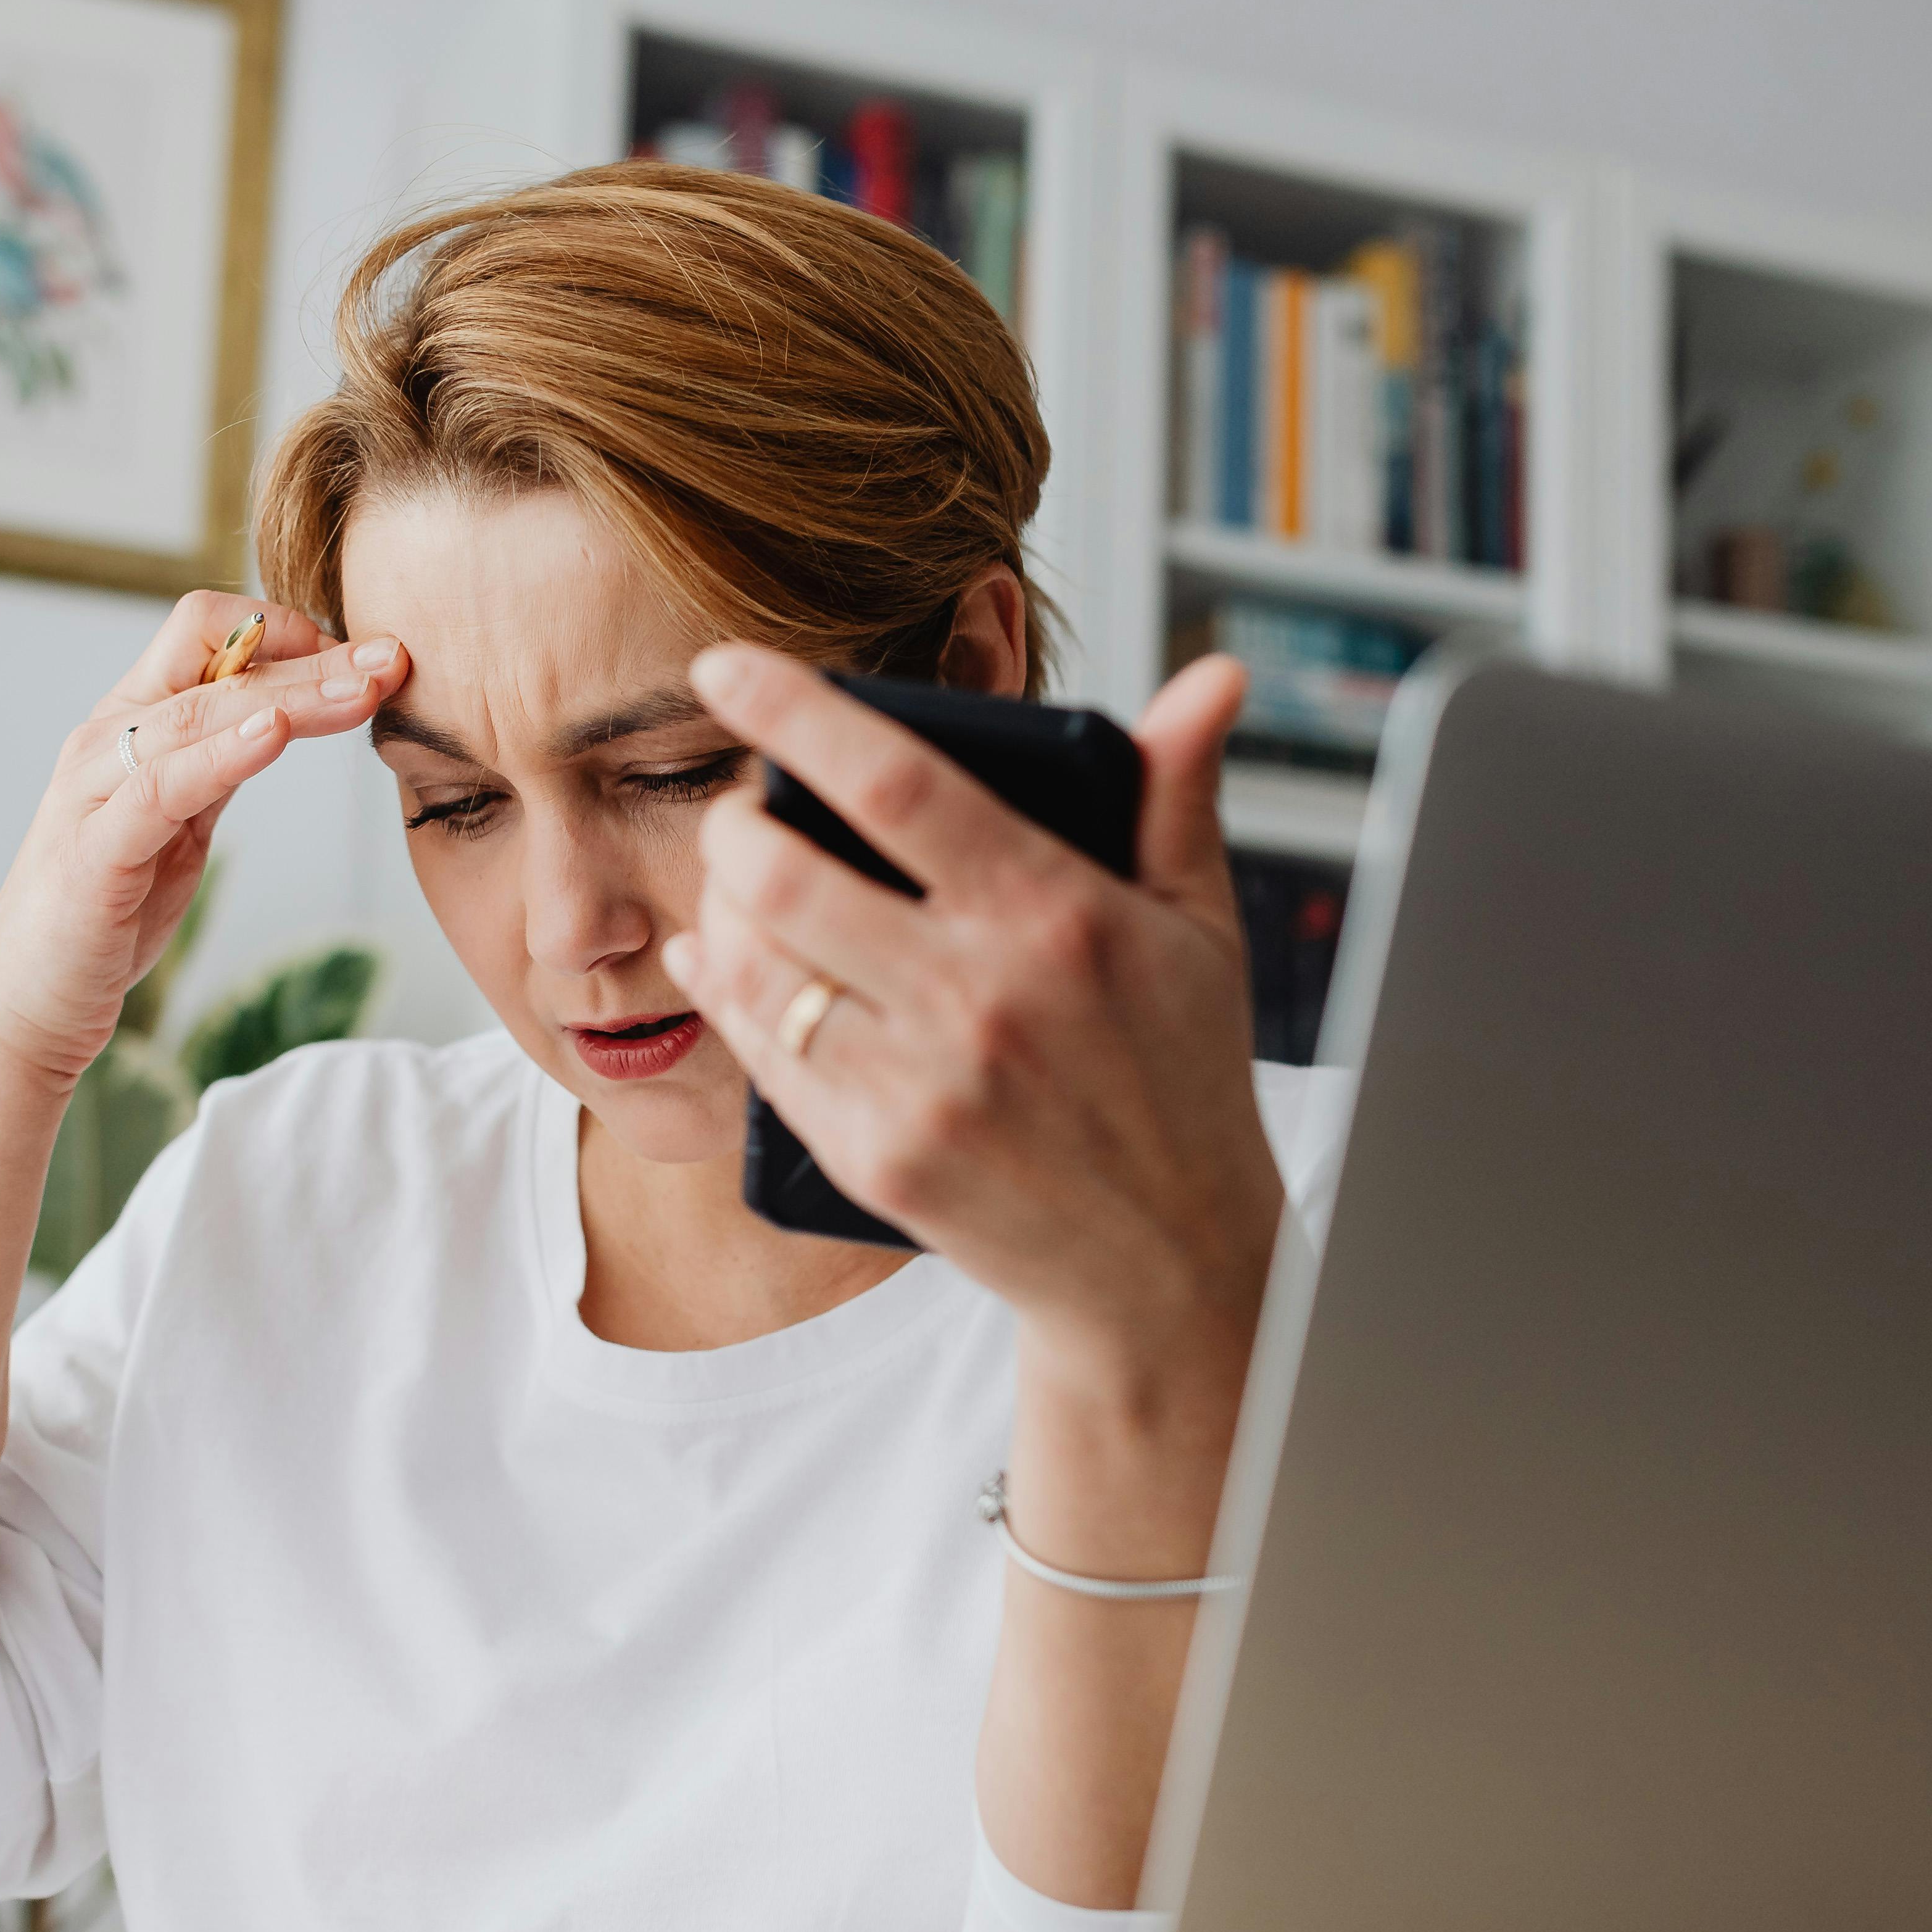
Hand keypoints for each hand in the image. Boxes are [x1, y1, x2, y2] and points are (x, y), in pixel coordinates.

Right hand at [0, 595, 406, 1090]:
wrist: (29, 1004)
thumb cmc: (107, 913)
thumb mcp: (179, 824)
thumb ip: (218, 766)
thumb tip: (287, 716)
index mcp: (129, 724)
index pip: (204, 632)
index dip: (286, 632)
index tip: (358, 660)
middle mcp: (105, 741)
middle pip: (217, 664)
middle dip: (315, 657)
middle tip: (393, 656)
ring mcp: (93, 790)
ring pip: (199, 715)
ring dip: (293, 696)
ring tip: (363, 689)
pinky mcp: (94, 851)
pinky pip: (163, 787)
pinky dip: (224, 754)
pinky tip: (276, 734)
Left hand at [662, 647, 1282, 1404]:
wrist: (1167, 1266)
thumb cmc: (1183, 1080)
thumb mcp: (1201, 929)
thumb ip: (1178, 795)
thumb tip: (1211, 677)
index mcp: (1058, 915)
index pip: (894, 781)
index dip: (792, 712)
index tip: (725, 665)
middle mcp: (981, 996)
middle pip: (788, 873)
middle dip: (735, 823)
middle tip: (742, 811)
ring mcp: (923, 1085)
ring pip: (759, 964)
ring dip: (720, 907)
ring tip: (737, 884)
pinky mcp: (878, 1158)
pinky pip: (764, 1056)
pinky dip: (728, 994)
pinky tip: (724, 960)